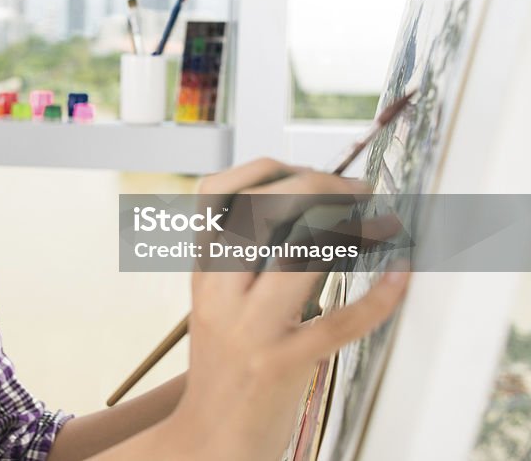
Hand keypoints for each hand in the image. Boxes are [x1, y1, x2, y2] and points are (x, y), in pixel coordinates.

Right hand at [171, 158, 409, 459]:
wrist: (209, 439)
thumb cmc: (223, 367)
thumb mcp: (216, 303)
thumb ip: (243, 260)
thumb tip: (304, 208)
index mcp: (202, 272)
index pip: (215, 194)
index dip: (266, 169)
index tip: (308, 173)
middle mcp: (219, 293)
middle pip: (263, 211)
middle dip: (320, 187)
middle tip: (357, 191)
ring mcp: (250, 329)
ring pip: (297, 253)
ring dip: (352, 227)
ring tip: (384, 221)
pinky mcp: (285, 364)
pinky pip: (339, 323)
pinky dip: (379, 296)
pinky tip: (401, 276)